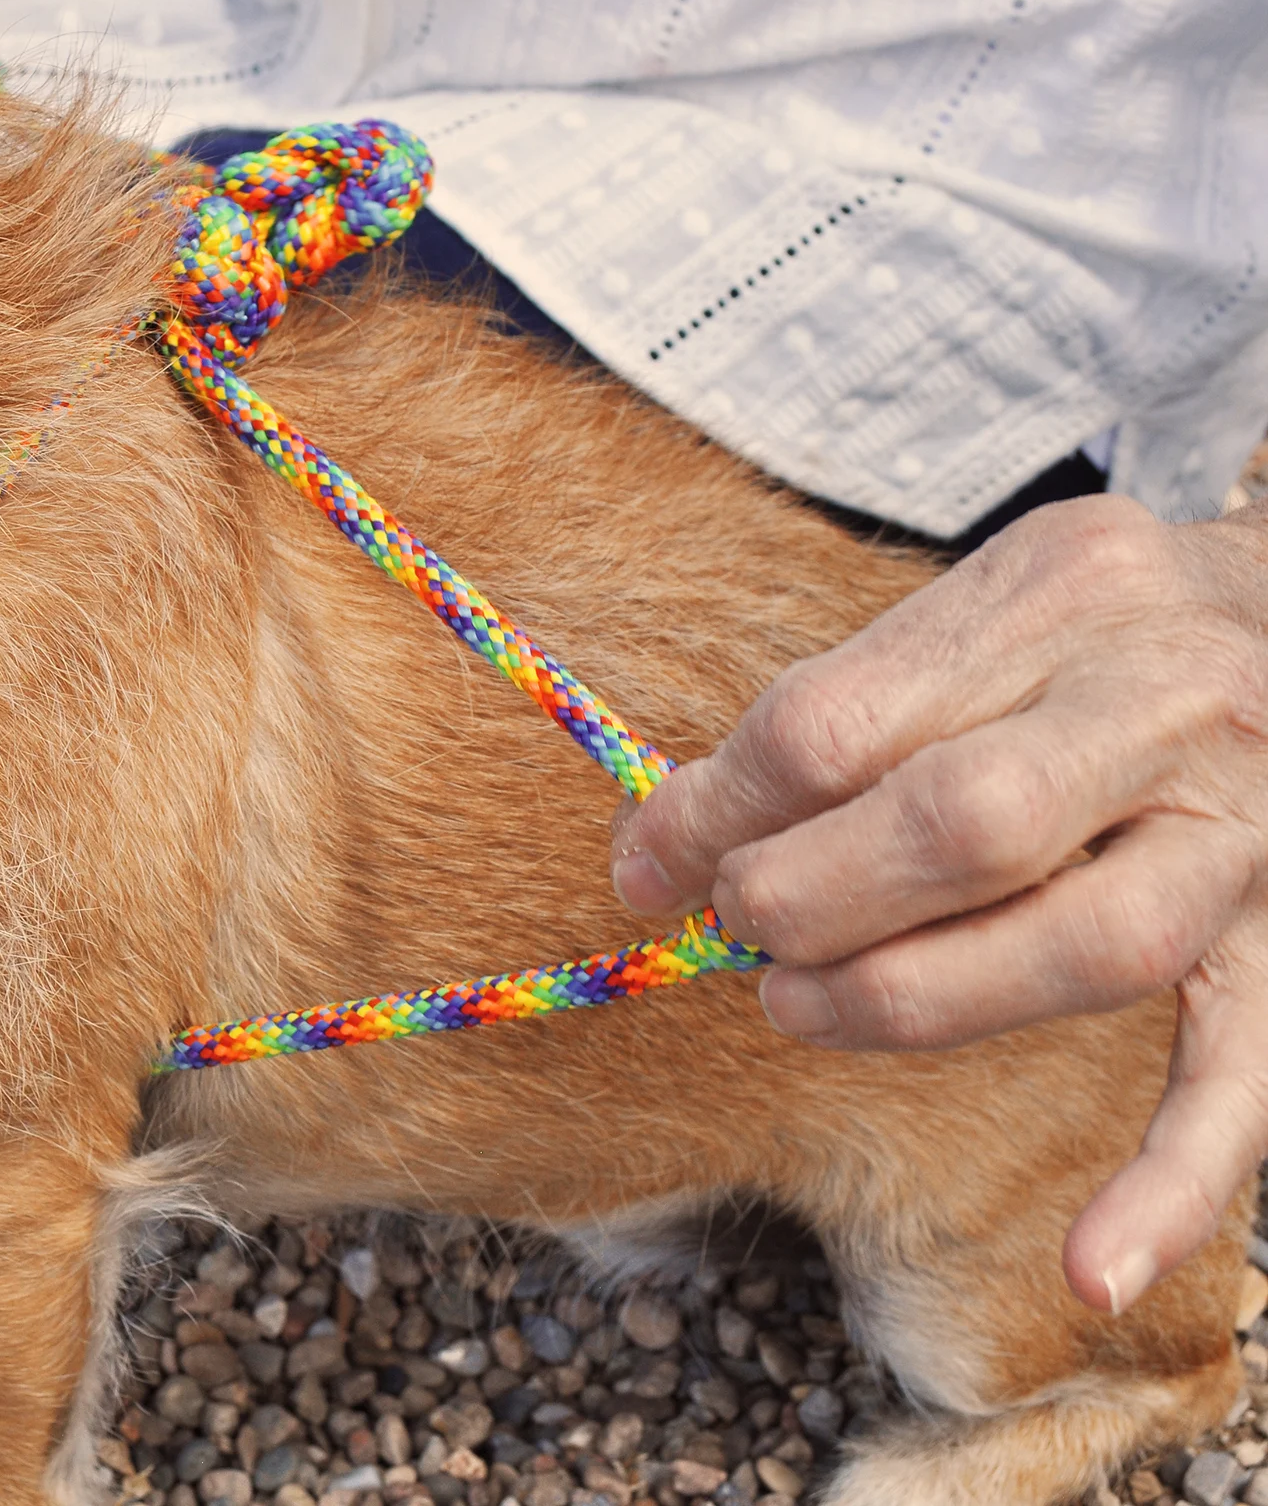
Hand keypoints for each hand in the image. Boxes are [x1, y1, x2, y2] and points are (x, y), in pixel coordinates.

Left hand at [611, 494, 1267, 1313]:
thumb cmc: (1093, 627)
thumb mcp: (976, 605)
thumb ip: (835, 714)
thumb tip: (658, 848)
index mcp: (1062, 591)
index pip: (841, 722)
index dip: (717, 808)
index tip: (652, 860)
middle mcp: (1168, 700)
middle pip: (963, 825)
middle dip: (809, 898)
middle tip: (737, 929)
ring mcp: (1249, 833)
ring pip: (1086, 948)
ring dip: (913, 1000)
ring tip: (798, 1008)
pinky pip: (1242, 1085)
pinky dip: (1168, 1185)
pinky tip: (1088, 1270)